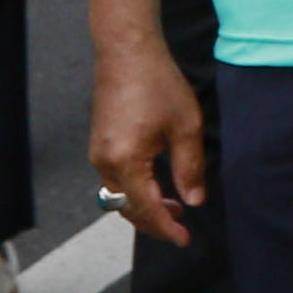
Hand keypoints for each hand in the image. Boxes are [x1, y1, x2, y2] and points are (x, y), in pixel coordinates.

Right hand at [92, 32, 208, 247]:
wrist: (127, 53)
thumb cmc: (159, 84)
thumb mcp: (186, 127)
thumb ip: (190, 168)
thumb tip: (194, 200)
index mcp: (125, 161)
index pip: (146, 208)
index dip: (166, 227)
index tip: (185, 239)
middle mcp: (104, 162)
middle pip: (127, 208)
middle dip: (154, 221)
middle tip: (182, 225)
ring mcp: (97, 154)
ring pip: (119, 196)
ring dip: (144, 205)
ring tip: (174, 206)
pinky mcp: (99, 144)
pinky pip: (115, 179)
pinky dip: (135, 189)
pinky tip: (157, 184)